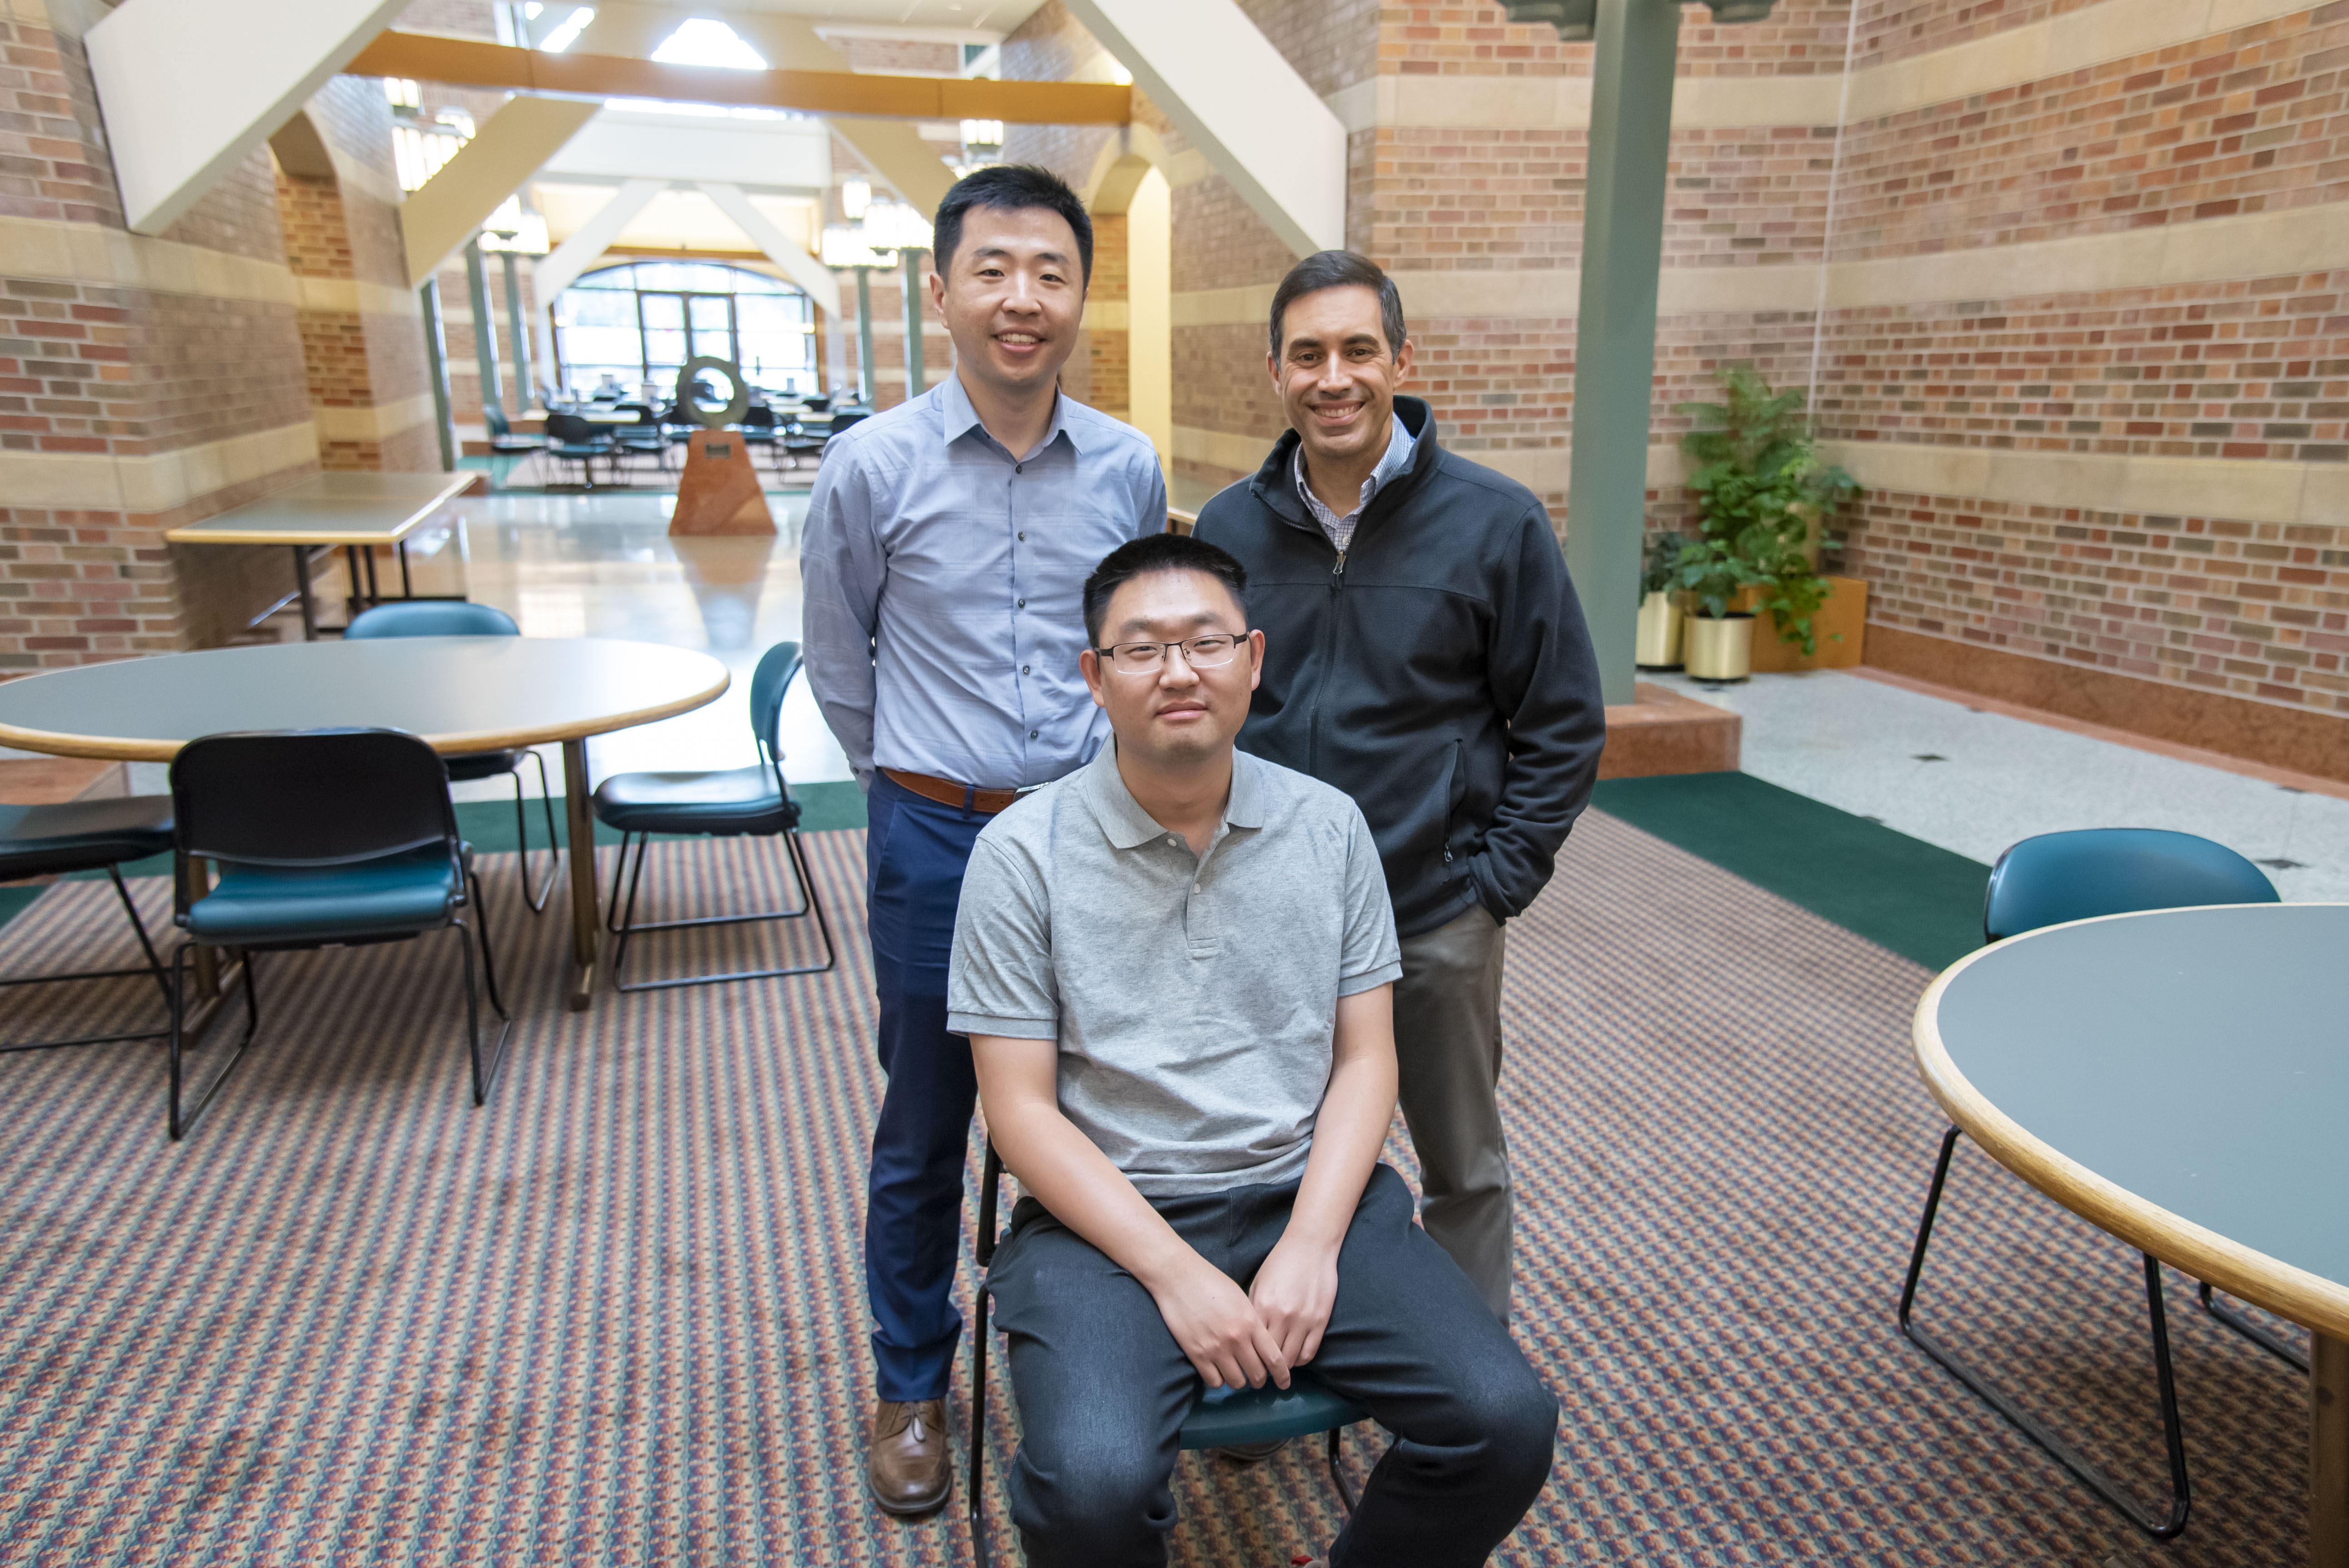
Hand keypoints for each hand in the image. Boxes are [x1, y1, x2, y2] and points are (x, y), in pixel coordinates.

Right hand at [1145, 1255, 1290, 1389]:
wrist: (1178, 1277)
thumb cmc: (1211, 1282)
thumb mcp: (1241, 1299)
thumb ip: (1253, 1322)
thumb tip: (1262, 1344)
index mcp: (1251, 1322)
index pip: (1274, 1358)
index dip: (1282, 1375)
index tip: (1284, 1383)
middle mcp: (1236, 1338)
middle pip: (1257, 1375)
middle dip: (1259, 1380)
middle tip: (1256, 1377)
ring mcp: (1216, 1348)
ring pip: (1236, 1382)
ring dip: (1239, 1380)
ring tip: (1235, 1372)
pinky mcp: (1196, 1354)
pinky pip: (1214, 1381)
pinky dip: (1218, 1380)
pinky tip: (1217, 1370)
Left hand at [1249, 1235, 1338, 1372]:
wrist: (1310, 1247)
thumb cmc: (1280, 1263)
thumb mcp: (1258, 1284)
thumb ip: (1252, 1310)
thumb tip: (1246, 1336)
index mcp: (1262, 1307)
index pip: (1252, 1346)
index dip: (1248, 1359)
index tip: (1246, 1365)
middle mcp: (1282, 1317)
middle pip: (1270, 1358)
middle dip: (1264, 1369)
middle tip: (1260, 1374)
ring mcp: (1303, 1320)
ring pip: (1290, 1360)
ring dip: (1282, 1368)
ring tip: (1277, 1369)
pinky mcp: (1320, 1321)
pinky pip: (1309, 1352)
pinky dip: (1300, 1361)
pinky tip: (1293, 1358)